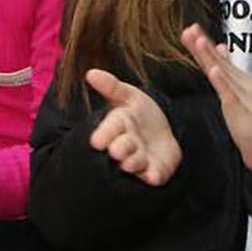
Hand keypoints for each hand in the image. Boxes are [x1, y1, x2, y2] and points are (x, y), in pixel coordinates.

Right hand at [84, 68, 180, 184]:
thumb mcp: (128, 96)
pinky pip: (154, 175)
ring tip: (131, 162)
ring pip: (136, 162)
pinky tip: (154, 177)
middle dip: (120, 149)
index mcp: (119, 125)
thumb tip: (91, 73)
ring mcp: (141, 159)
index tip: (97, 141)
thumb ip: (112, 86)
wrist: (160, 132)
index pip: (110, 128)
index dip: (104, 134)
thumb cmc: (139, 113)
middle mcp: (127, 144)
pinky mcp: (156, 170)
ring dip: (134, 162)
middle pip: (122, 147)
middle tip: (116, 151)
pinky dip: (153, 177)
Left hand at [182, 24, 251, 173]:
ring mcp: (241, 96)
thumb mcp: (238, 94)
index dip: (202, 45)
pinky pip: (229, 94)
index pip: (216, 60)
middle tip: (190, 29)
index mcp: (237, 80)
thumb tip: (219, 49)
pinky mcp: (241, 110)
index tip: (190, 31)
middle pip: (218, 62)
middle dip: (203, 45)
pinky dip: (221, 81)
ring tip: (200, 42)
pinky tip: (214, 71)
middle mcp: (240, 84)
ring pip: (222, 73)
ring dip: (211, 56)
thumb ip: (227, 72)